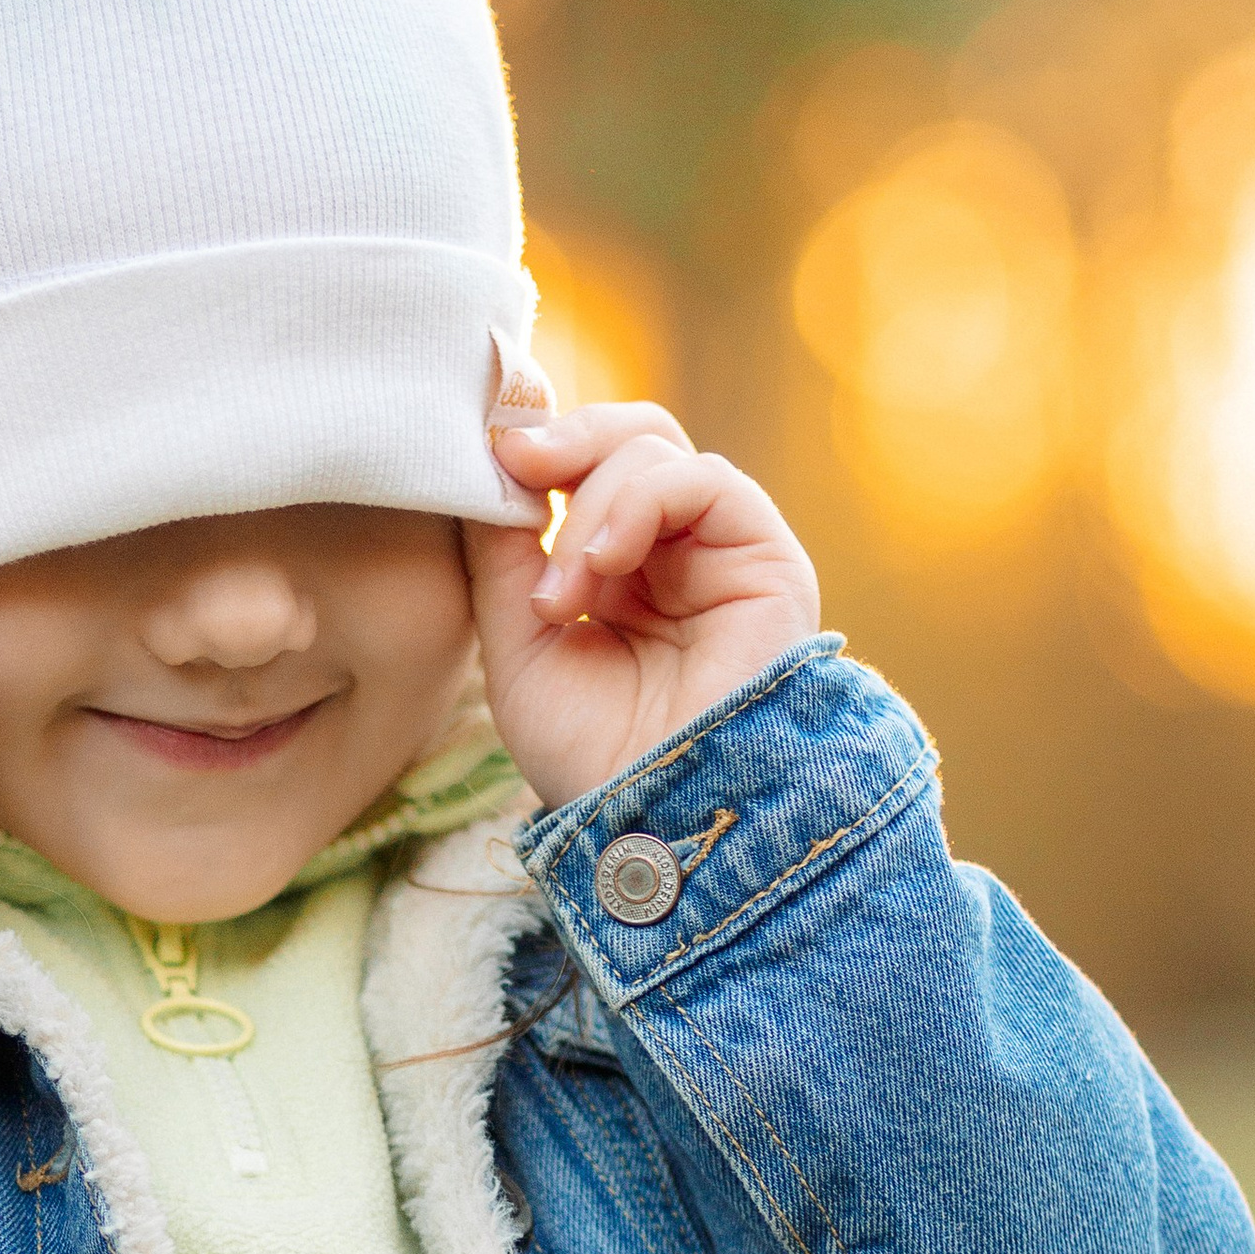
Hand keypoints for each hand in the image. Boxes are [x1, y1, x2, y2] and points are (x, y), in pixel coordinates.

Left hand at [466, 406, 819, 808]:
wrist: (653, 817)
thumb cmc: (587, 754)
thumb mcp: (518, 642)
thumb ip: (503, 553)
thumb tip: (490, 460)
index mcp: (620, 569)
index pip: (587, 464)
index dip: (540, 446)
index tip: (488, 455)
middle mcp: (675, 550)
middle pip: (627, 435)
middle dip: (564, 441)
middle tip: (514, 464)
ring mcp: (722, 550)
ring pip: (656, 450)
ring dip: (590, 508)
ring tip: (562, 597)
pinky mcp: (766, 557)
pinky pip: (704, 478)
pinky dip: (638, 503)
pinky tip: (603, 568)